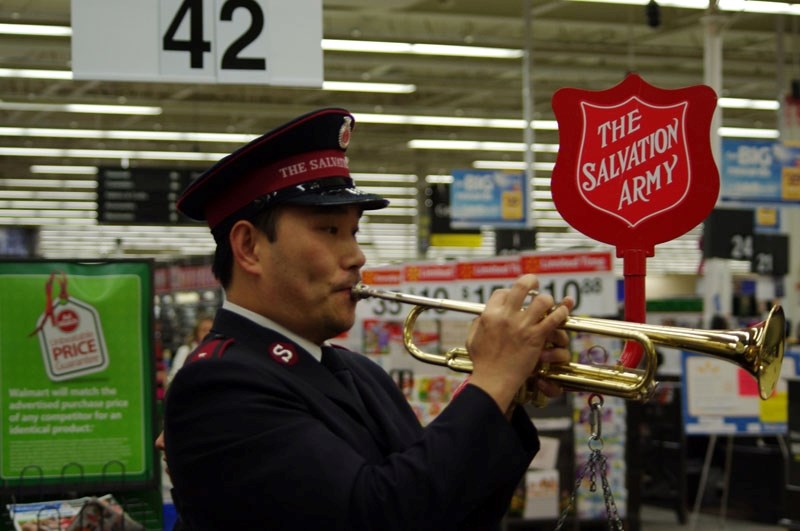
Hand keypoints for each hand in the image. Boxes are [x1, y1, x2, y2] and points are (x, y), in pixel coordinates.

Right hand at [465, 274, 573, 411]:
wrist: (493, 380)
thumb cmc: (482, 363)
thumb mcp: (472, 339)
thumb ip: (478, 324)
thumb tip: (484, 316)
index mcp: (489, 315)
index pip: (502, 293)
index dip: (510, 293)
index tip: (515, 298)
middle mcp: (506, 316)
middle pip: (522, 286)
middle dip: (530, 281)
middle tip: (535, 283)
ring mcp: (522, 326)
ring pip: (542, 300)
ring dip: (547, 300)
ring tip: (548, 303)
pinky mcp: (536, 337)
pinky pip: (554, 318)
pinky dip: (561, 313)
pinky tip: (562, 312)